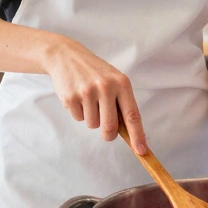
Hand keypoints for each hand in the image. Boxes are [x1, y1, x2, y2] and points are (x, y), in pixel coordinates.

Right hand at [42, 35, 147, 154]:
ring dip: (91, 118)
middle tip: (106, 132)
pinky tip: (78, 97)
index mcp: (121, 83)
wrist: (66, 56)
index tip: (141, 151)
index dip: (138, 135)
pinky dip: (79, 112)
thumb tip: (130, 132)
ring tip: (88, 100)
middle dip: (108, 135)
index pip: (132, 115)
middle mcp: (106, 87)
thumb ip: (121, 103)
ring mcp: (87, 92)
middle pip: (109, 127)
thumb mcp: (113, 80)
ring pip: (92, 124)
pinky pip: (78, 118)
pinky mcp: (71, 97)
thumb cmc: (95, 72)